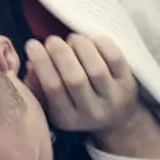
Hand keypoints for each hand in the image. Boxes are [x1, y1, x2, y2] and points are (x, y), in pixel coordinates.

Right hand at [24, 35, 139, 133]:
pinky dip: (100, 44)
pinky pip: (115, 58)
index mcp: (69, 119)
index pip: (53, 89)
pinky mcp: (128, 83)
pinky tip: (90, 40)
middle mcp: (92, 112)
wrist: (118, 120)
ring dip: (80, 47)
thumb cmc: (79, 107)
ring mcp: (113, 98)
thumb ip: (39, 86)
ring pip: (96, 68)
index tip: (32, 44)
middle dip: (60, 53)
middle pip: (75, 79)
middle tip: (51, 40)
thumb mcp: (55, 106)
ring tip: (72, 39)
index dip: (41, 63)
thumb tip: (30, 62)